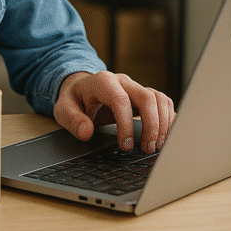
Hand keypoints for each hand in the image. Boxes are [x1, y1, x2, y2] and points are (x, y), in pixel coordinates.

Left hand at [54, 71, 175, 153]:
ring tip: (156, 146)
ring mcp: (135, 87)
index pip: (120, 100)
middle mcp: (123, 82)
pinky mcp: (144, 95)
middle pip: (147, 98)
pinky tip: (164, 136)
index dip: (126, 124)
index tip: (126, 145)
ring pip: (159, 99)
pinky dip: (168, 118)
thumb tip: (86, 132)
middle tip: (147, 149)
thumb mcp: (63, 109)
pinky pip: (163, 102)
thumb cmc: (74, 99)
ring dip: (162, 123)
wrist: (81, 88)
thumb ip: (72, 120)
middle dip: (151, 125)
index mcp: (103, 82)